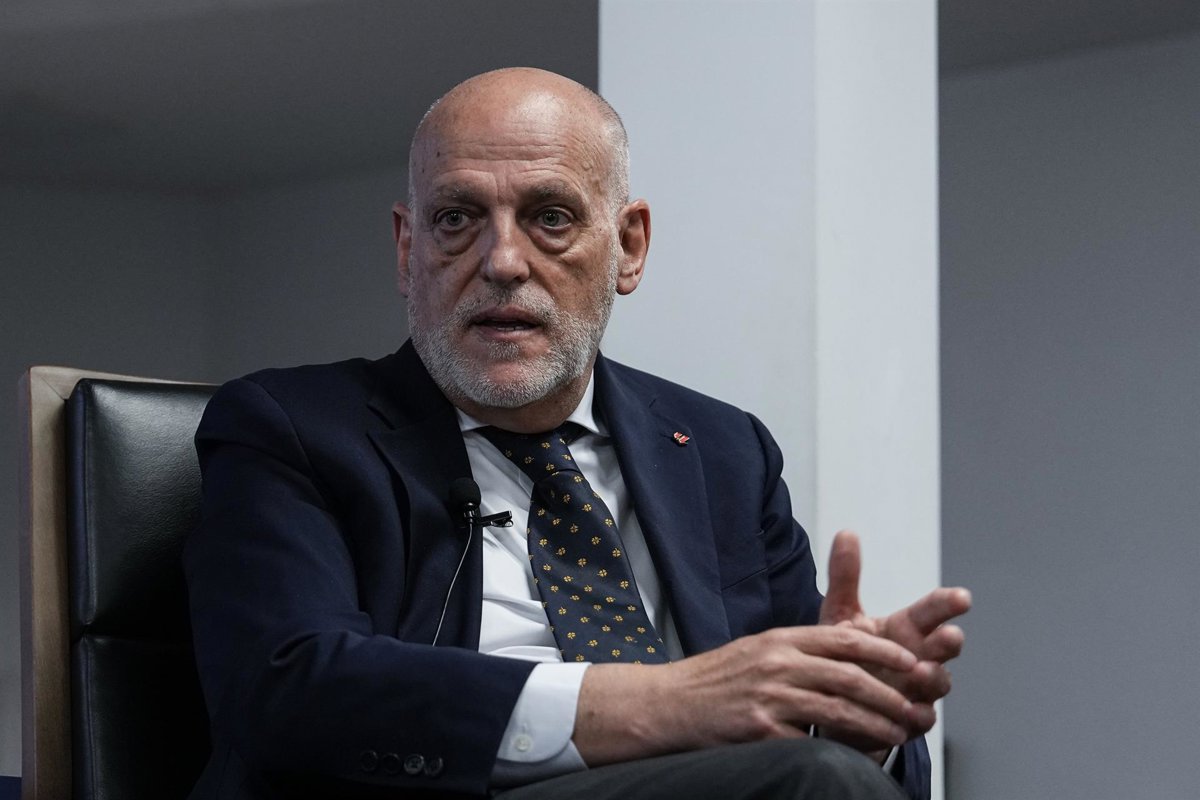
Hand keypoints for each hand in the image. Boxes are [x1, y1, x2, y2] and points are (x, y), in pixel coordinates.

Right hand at [574, 624, 924, 765]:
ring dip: (876, 724)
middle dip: (890, 693)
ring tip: (899, 734)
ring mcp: (769, 696)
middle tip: (916, 706)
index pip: (844, 638)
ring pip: (838, 709)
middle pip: (850, 675)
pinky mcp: (760, 729)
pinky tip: (856, 757)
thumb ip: (796, 651)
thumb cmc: (712, 681)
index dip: (884, 651)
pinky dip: (838, 750)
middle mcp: (777, 662)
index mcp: (780, 639)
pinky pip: (810, 741)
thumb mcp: (756, 651)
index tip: (912, 662)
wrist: (665, 705)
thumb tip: (842, 654)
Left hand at [818, 530, 970, 742]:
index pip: (932, 611)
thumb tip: (847, 532)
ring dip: (934, 677)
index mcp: (906, 627)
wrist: (835, 698)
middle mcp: (919, 655)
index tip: (961, 596)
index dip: (947, 603)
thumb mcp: (842, 613)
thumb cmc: (847, 652)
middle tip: (948, 636)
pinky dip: (919, 715)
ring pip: (939, 682)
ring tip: (921, 672)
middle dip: (949, 641)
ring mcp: (918, 688)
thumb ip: (846, 577)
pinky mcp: (908, 717)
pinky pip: (922, 718)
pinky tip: (912, 713)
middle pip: (945, 647)